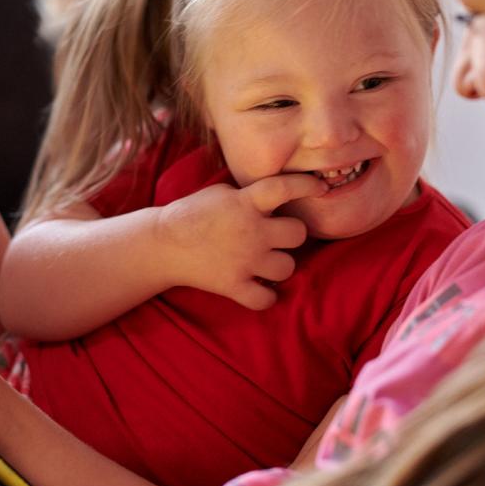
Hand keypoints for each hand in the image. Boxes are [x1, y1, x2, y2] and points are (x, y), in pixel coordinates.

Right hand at [157, 173, 327, 308]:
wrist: (162, 245)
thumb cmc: (192, 213)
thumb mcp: (222, 192)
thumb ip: (251, 194)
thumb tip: (278, 197)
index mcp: (246, 202)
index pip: (286, 188)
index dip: (308, 186)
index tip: (321, 188)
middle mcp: (252, 231)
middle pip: (298, 234)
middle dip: (292, 234)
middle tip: (278, 236)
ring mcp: (244, 261)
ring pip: (287, 268)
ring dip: (280, 265)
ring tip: (266, 262)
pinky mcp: (234, 286)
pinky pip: (265, 299)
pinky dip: (266, 297)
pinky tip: (260, 288)